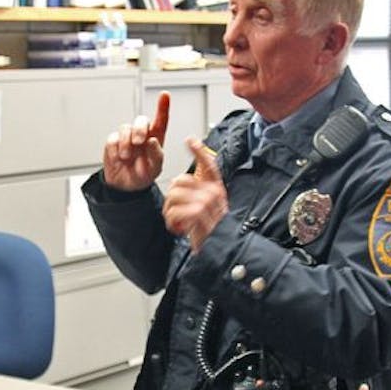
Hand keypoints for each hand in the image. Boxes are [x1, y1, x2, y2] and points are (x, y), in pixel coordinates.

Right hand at [100, 93, 169, 191]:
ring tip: (127, 157)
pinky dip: (115, 150)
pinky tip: (118, 158)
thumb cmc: (143, 174)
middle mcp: (141, 135)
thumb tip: (152, 140)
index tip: (165, 95)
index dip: (163, 107)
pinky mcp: (113, 143)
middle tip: (139, 142)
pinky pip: (112, 139)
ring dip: (126, 142)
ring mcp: (126, 138)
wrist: (126, 187)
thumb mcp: (155, 169)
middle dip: (140, 128)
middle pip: (141, 120)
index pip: (161, 120)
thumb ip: (157, 155)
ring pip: (125, 128)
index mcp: (155, 138)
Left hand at [162, 137, 227, 251]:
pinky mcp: (198, 215)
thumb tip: (179, 183)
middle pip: (180, 181)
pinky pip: (173, 211)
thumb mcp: (211, 208)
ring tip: (176, 222)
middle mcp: (213, 193)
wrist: (222, 249)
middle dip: (170, 197)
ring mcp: (206, 203)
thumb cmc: (213, 231)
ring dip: (169, 212)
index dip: (199, 151)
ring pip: (173, 196)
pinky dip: (171, 222)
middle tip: (174, 212)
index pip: (209, 165)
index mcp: (216, 189)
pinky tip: (178, 229)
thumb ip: (199, 194)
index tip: (190, 140)